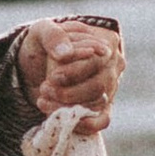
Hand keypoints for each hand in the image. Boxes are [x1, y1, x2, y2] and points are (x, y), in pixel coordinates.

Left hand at [20, 16, 123, 131]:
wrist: (39, 64)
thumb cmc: (46, 44)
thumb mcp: (43, 31)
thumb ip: (53, 36)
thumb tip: (65, 54)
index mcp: (106, 40)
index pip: (97, 59)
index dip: (75, 71)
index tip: (52, 77)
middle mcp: (114, 65)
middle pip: (99, 85)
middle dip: (69, 92)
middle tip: (45, 90)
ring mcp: (111, 87)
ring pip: (98, 103)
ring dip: (69, 107)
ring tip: (44, 101)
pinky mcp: (104, 107)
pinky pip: (102, 120)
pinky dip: (84, 124)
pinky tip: (61, 120)